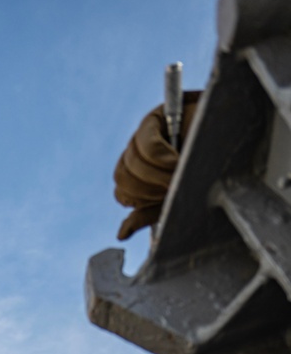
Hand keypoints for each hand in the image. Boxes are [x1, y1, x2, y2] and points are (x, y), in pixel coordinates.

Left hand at [113, 92, 199, 239]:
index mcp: (136, 173)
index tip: (164, 200)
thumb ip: (148, 211)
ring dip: (157, 175)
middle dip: (149, 189)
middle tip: (174, 189)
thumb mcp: (175, 195)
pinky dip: (160, 157)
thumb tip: (121, 234)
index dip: (140, 200)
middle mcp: (135, 151)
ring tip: (178, 175)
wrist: (233, 138)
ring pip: (131, 163)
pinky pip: (146, 144)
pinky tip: (176, 161)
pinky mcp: (152, 119)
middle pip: (123, 177)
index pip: (123, 192)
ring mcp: (141, 134)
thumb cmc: (205, 169)